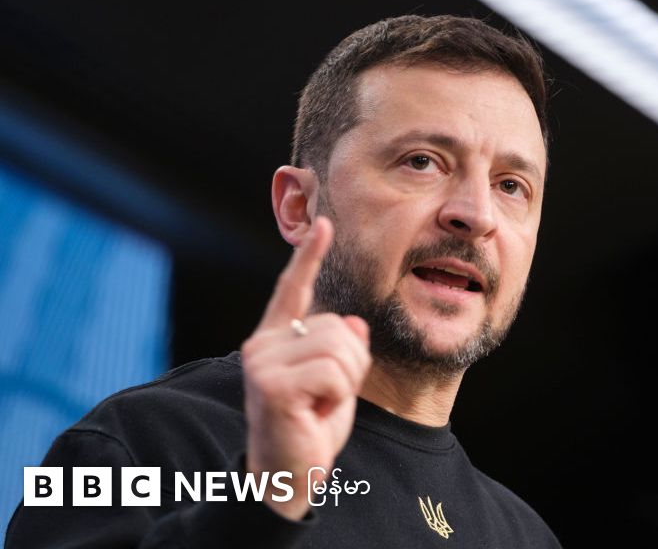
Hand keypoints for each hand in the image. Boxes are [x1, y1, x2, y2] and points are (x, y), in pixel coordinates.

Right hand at [241, 216, 371, 519]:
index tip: (323, 224)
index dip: (309, 256)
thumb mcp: (335, 383)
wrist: (288, 475)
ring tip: (319, 405)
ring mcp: (263, 362)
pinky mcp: (271, 384)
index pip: (293, 290)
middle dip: (351, 364)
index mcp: (276, 339)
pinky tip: (314, 414)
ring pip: (340, 347)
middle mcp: (263, 344)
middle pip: (338, 327)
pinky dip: (337, 398)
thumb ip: (342, 351)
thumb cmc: (310, 427)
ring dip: (345, 382)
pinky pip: (333, 374)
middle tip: (325, 397)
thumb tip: (353, 325)